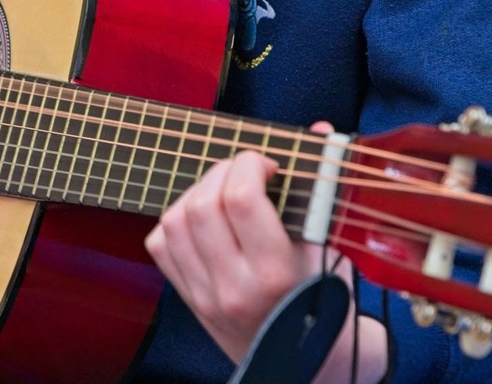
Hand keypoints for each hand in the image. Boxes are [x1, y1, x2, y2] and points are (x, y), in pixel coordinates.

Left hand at [147, 122, 384, 379]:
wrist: (309, 361)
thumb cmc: (325, 297)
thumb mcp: (331, 245)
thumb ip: (321, 185)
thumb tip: (319, 130)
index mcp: (275, 273)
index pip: (240, 199)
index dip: (249, 164)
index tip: (267, 165)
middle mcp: (233, 287)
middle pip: (202, 204)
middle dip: (222, 171)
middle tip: (245, 172)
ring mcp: (204, 296)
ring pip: (174, 220)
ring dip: (196, 192)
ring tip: (224, 191)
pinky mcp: (188, 299)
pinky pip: (160, 244)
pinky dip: (176, 220)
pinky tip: (204, 219)